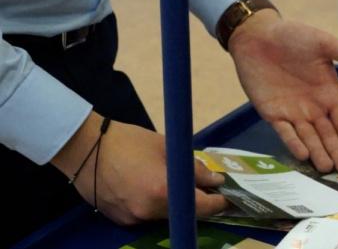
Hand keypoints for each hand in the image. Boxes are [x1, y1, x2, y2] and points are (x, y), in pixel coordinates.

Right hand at [51, 112, 227, 224]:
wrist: (85, 147)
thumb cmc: (129, 141)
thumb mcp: (168, 148)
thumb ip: (195, 169)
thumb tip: (216, 180)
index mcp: (163, 192)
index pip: (202, 207)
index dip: (218, 203)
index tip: (227, 198)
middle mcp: (148, 212)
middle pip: (183, 215)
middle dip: (195, 202)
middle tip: (205, 188)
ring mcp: (132, 219)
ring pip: (164, 216)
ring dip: (174, 204)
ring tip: (171, 182)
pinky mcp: (119, 220)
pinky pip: (145, 215)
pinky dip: (153, 205)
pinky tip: (149, 187)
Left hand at [229, 10, 337, 173]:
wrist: (258, 35)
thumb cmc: (293, 36)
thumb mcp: (324, 43)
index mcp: (329, 93)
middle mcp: (314, 108)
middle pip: (328, 136)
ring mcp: (293, 113)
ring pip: (309, 138)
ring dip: (318, 153)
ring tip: (328, 169)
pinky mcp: (272, 113)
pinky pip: (285, 132)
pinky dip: (294, 143)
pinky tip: (303, 155)